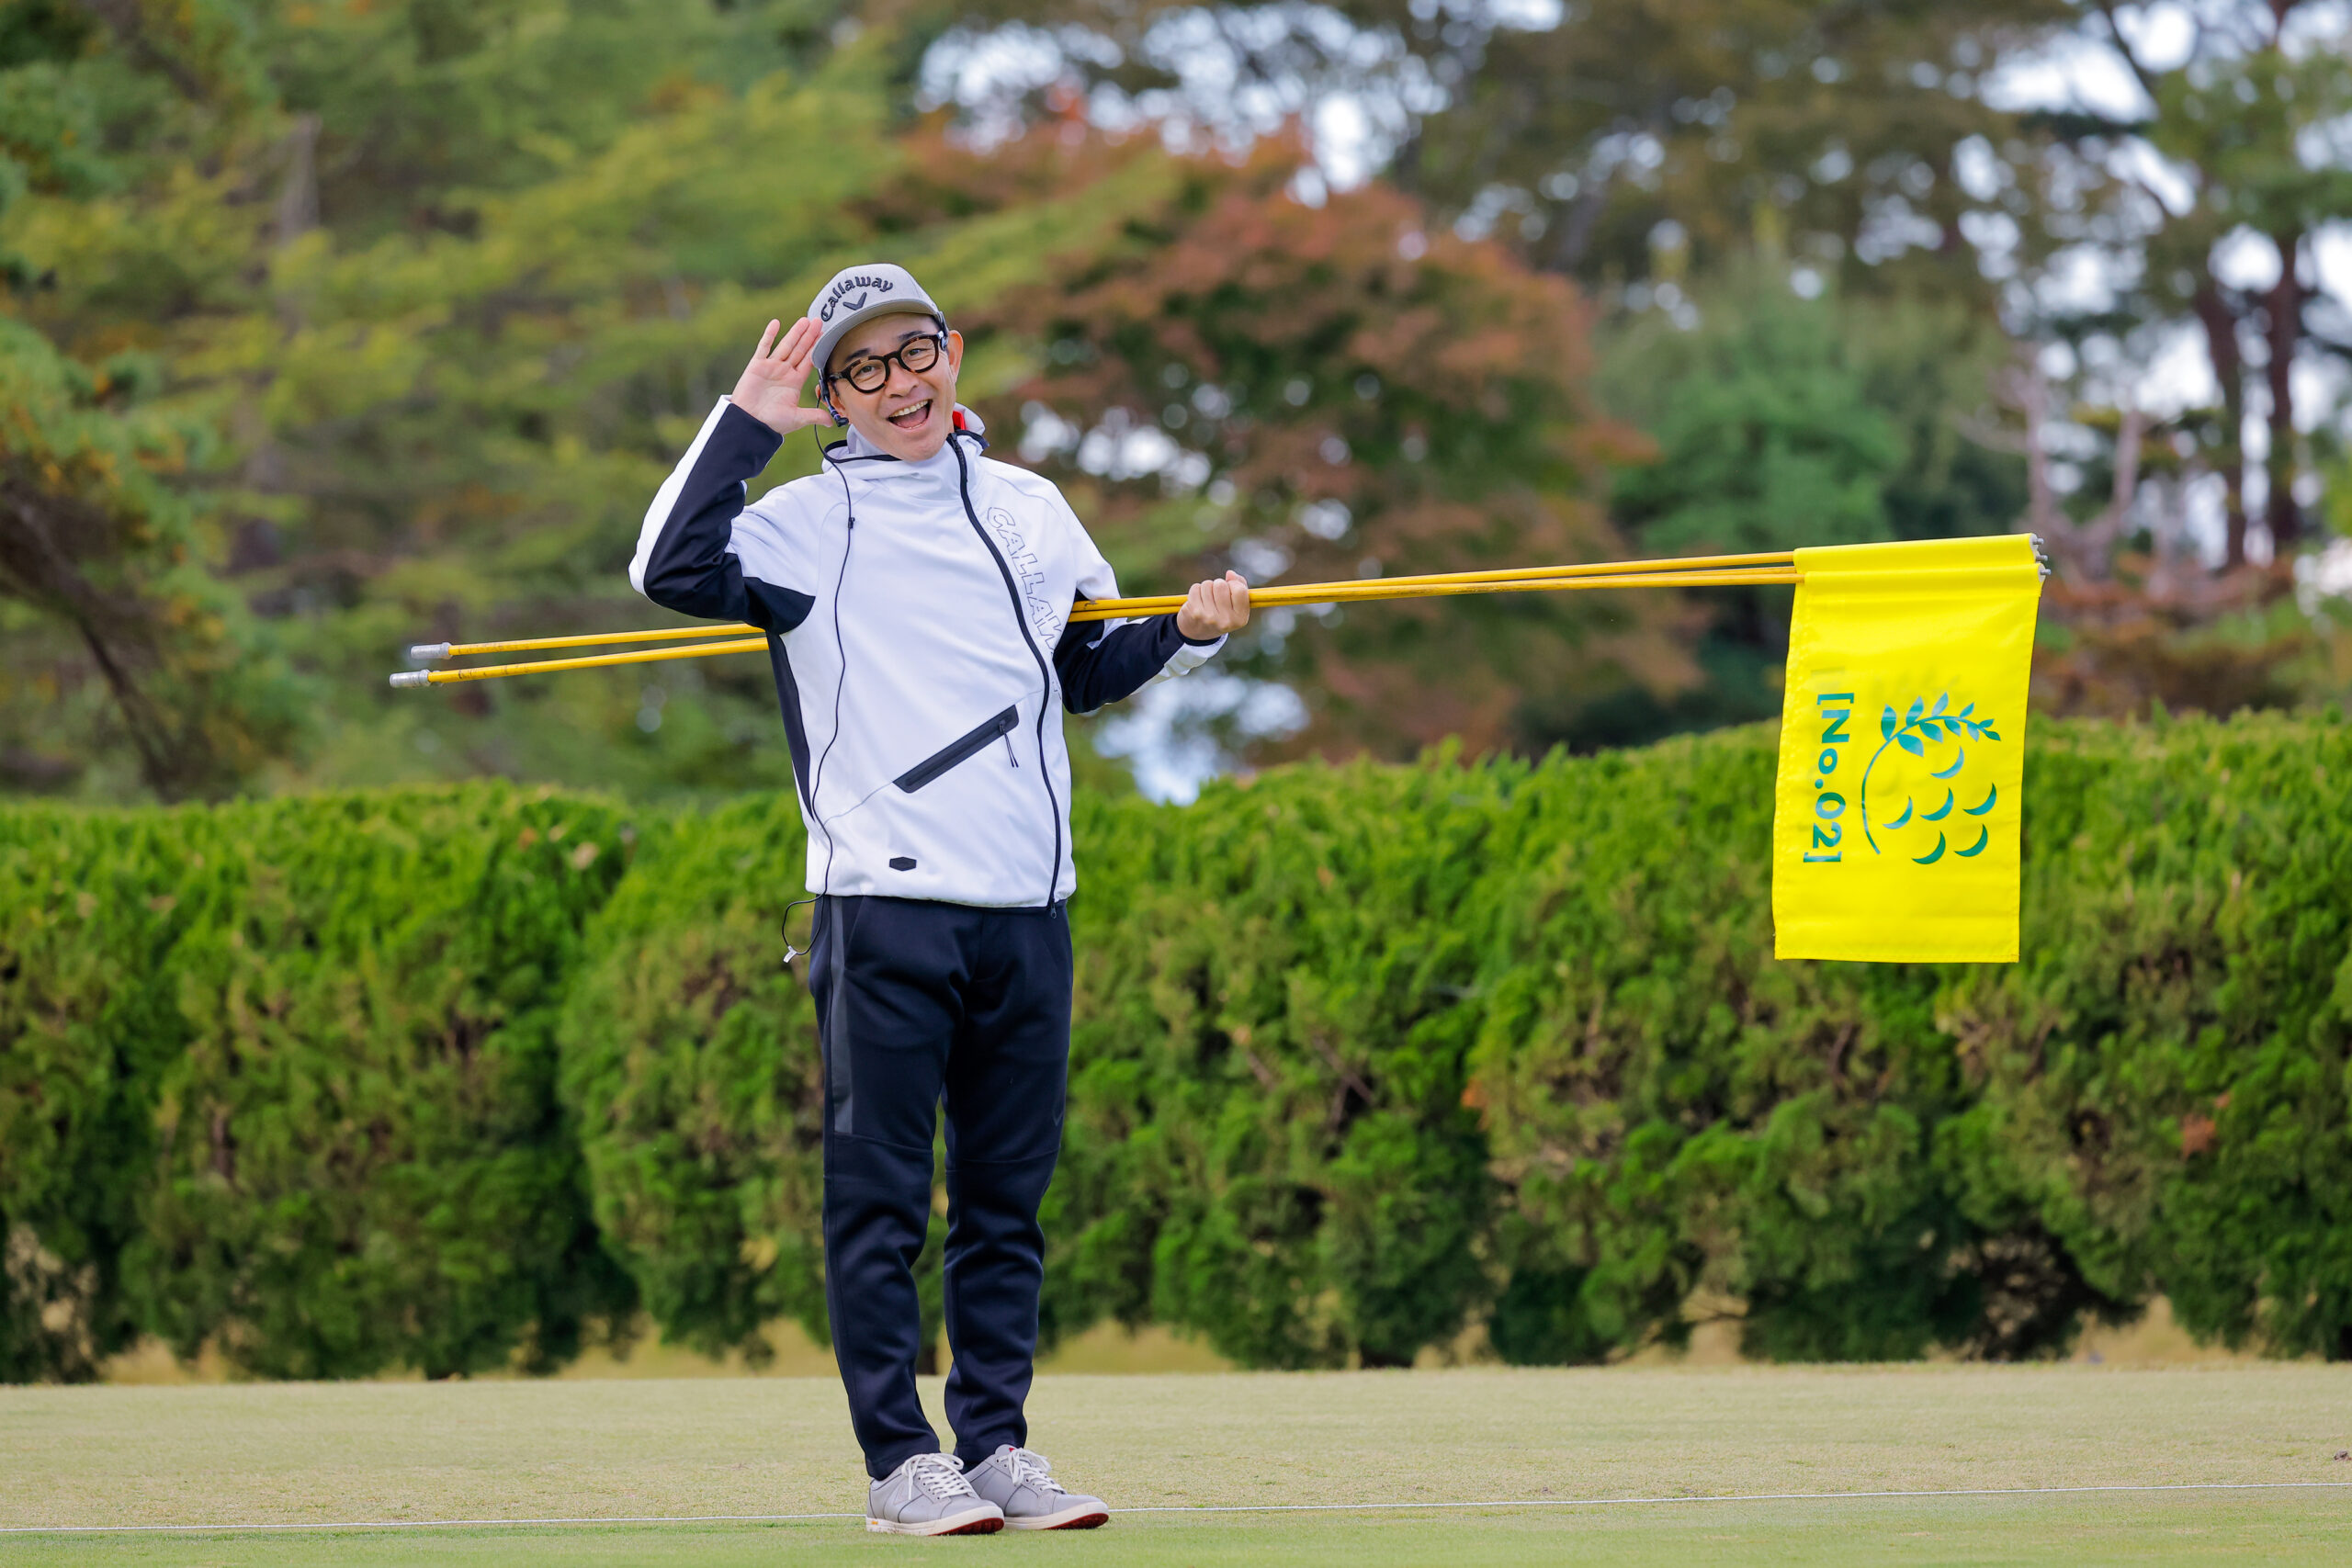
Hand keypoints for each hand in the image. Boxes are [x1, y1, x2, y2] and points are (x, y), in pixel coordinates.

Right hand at [728, 317, 832, 435]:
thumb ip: (814, 416)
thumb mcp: (796, 418)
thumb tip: (831, 422)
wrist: (749, 422)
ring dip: (795, 333)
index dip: (816, 348)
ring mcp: (771, 367)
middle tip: (818, 321)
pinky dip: (769, 335)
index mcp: (794, 382)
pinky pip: (763, 347)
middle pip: (799, 350)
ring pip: (785, 345)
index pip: (808, 361)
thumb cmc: (771, 422)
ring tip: (804, 320)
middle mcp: (784, 372)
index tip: (825, 336)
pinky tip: (776, 323)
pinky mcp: (756, 365)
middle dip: (809, 336)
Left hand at [1176, 571, 1250, 640]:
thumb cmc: (1221, 613)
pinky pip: (1196, 588)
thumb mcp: (1235, 605)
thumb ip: (1240, 586)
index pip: (1239, 590)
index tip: (1230, 589)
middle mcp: (1225, 620)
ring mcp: (1208, 617)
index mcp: (1240, 619)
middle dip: (1218, 585)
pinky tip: (1198, 601)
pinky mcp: (1194, 612)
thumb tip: (1230, 573)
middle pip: (1221, 585)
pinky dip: (1196, 590)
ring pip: (1207, 584)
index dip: (1233, 584)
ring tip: (1207, 599)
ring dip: (1207, 588)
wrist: (1197, 632)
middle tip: (1216, 595)